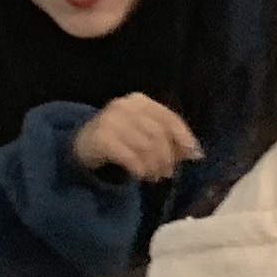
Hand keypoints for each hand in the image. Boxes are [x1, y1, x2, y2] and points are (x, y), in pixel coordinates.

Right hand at [72, 94, 203, 183]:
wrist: (81, 142)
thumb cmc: (120, 137)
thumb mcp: (144, 131)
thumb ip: (169, 138)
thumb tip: (195, 153)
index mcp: (140, 101)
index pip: (168, 117)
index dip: (184, 137)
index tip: (194, 155)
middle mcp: (125, 106)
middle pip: (158, 134)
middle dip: (167, 157)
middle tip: (168, 172)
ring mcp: (111, 121)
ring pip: (145, 147)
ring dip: (154, 166)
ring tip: (154, 175)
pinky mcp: (101, 138)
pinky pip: (130, 158)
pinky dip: (139, 169)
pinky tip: (139, 175)